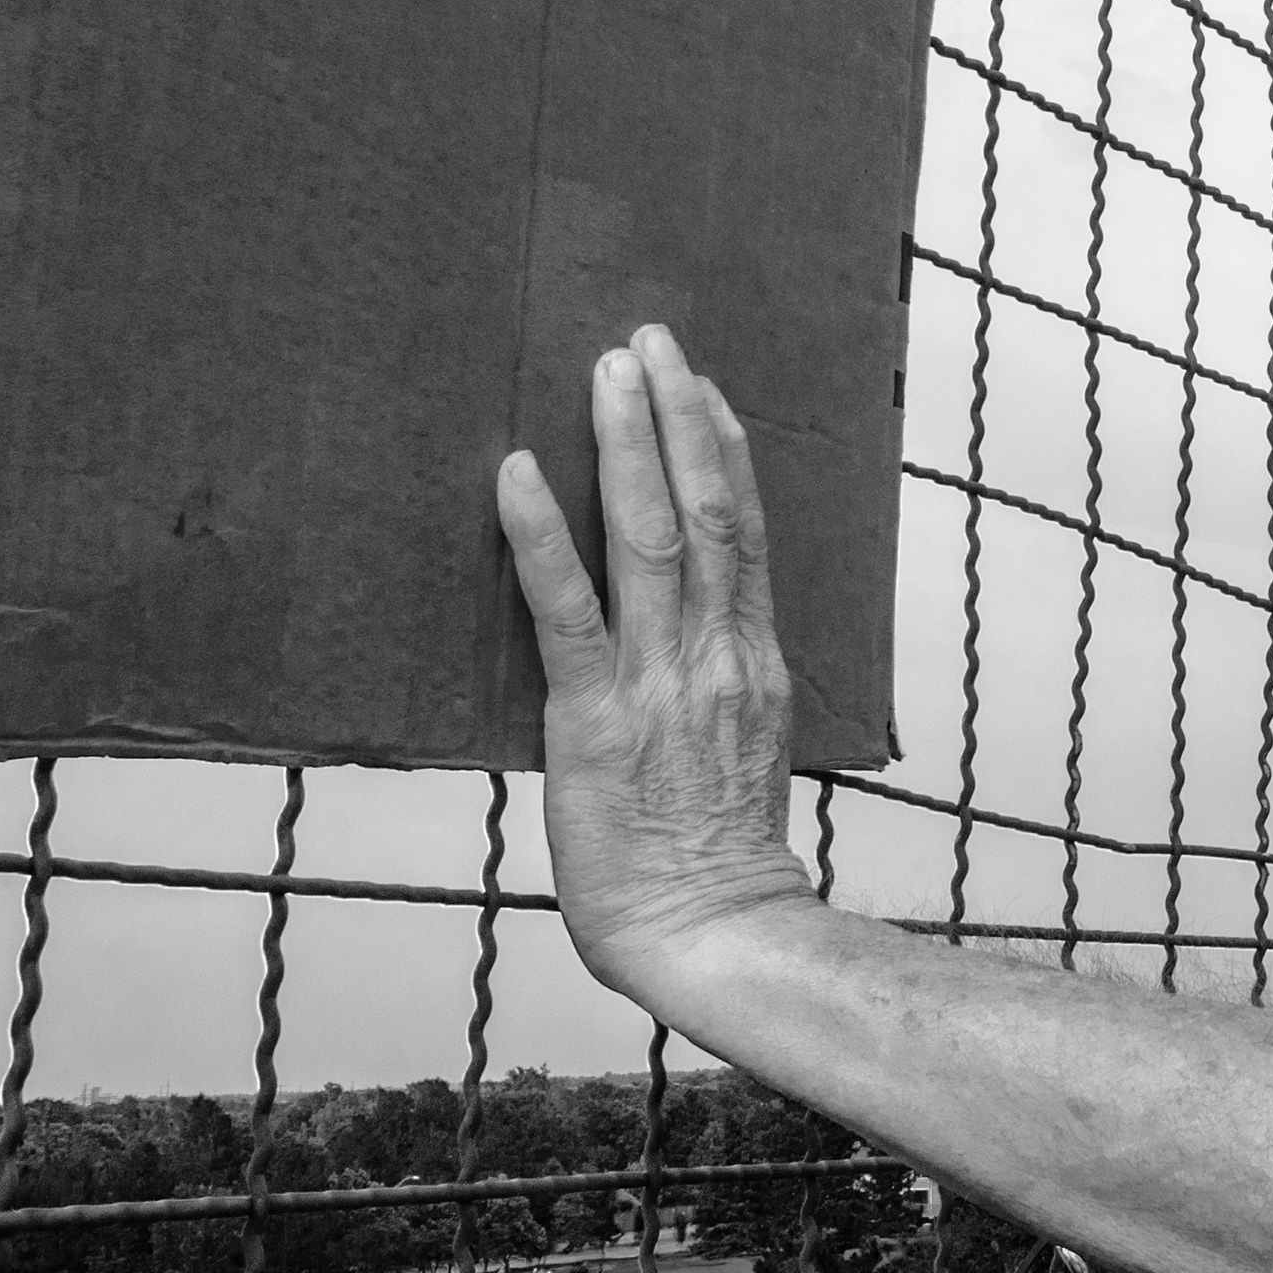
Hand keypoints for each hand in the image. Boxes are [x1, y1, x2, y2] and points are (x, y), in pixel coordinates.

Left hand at [494, 324, 814, 1008]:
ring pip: (655, 536)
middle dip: (680, 415)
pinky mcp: (596, 717)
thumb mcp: (740, 757)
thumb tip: (695, 652)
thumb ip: (718, 692)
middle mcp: (717, 655)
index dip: (726, 453)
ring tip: (611, 367)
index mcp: (753, 663)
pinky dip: (543, 535)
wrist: (716, 935)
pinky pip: (568, 609)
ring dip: (631, 443)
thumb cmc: (714, 864)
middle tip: (652, 337)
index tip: (708, 389)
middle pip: (710, 510)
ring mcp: (661, 681)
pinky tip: (519, 471)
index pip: (747, 535)